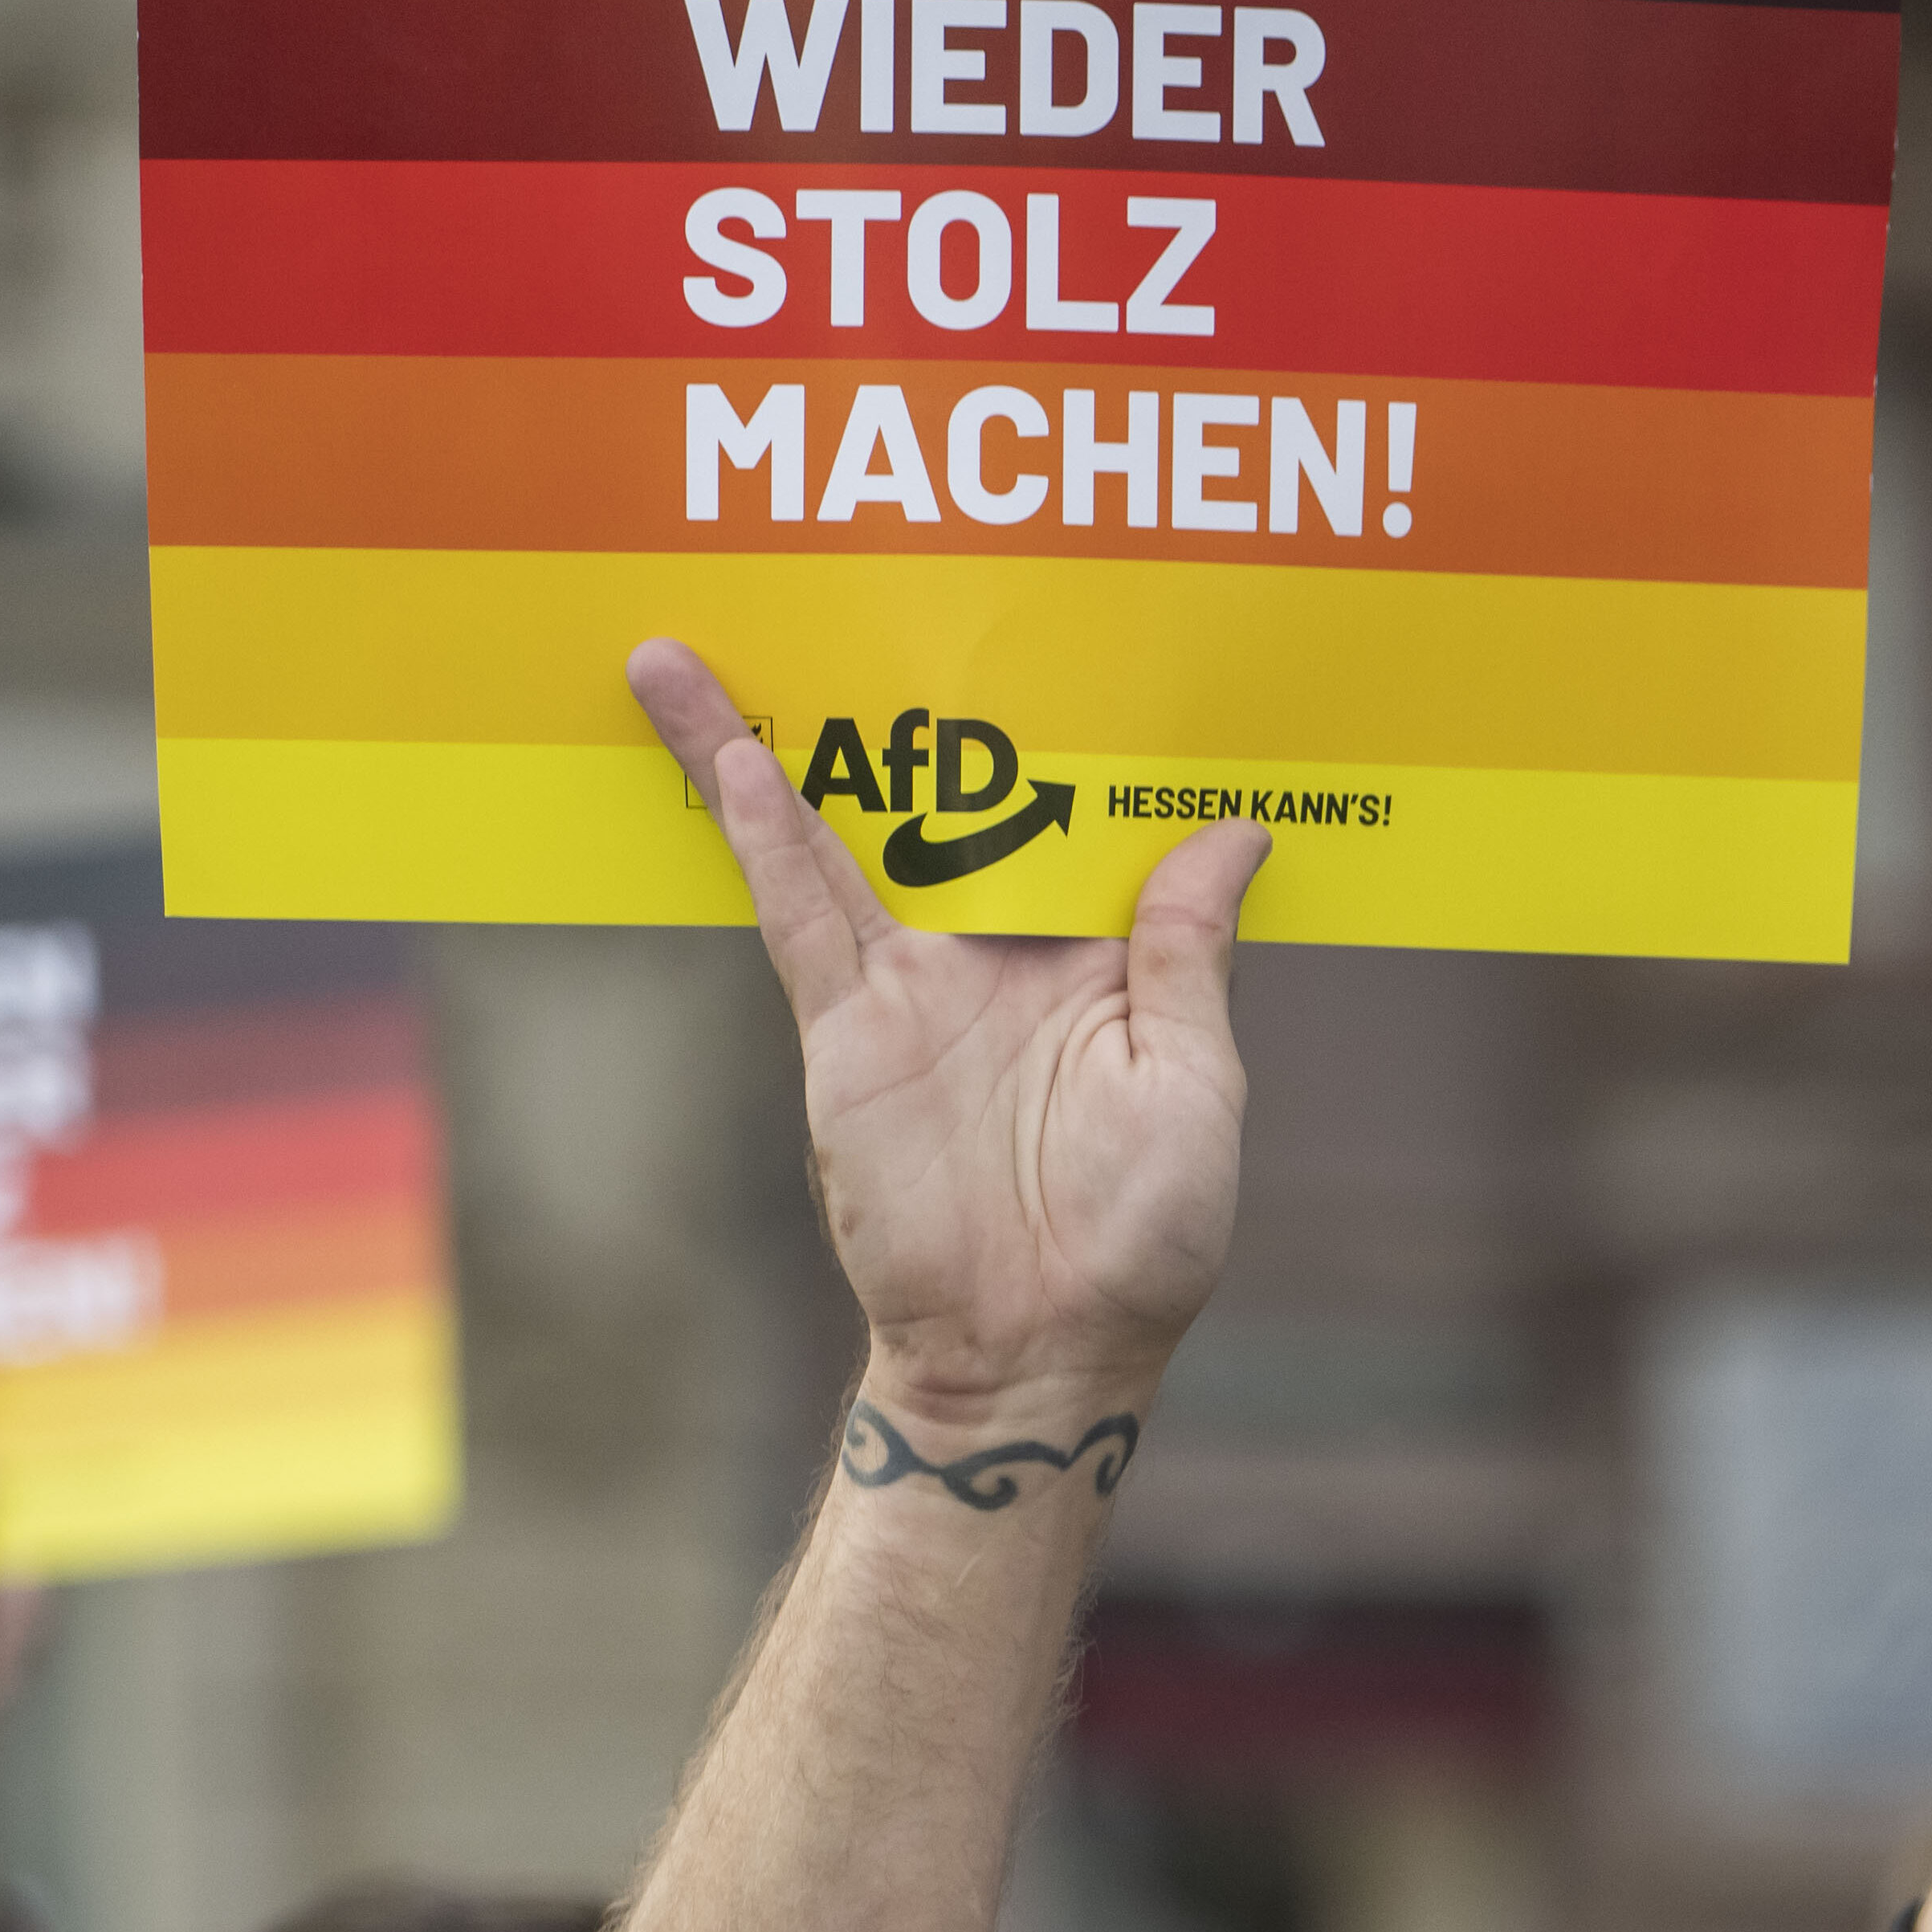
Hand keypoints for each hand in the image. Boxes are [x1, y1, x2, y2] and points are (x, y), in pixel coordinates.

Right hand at [634, 641, 1264, 1429]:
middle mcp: (993, 952)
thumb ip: (1187, 953)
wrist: (1044, 1348)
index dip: (1062, 738)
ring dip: (765, 745)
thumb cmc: (1143, 1238)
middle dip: (896, 709)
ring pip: (833, 835)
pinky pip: (796, 914)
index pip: (1072, 820)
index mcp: (1093, 959)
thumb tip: (1233, 830)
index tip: (1056, 629)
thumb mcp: (1197, 1083)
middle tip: (855, 583)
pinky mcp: (846, 1031)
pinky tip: (726, 753)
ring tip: (698, 650)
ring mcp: (911, 984)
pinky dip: (760, 834)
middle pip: (935, 803)